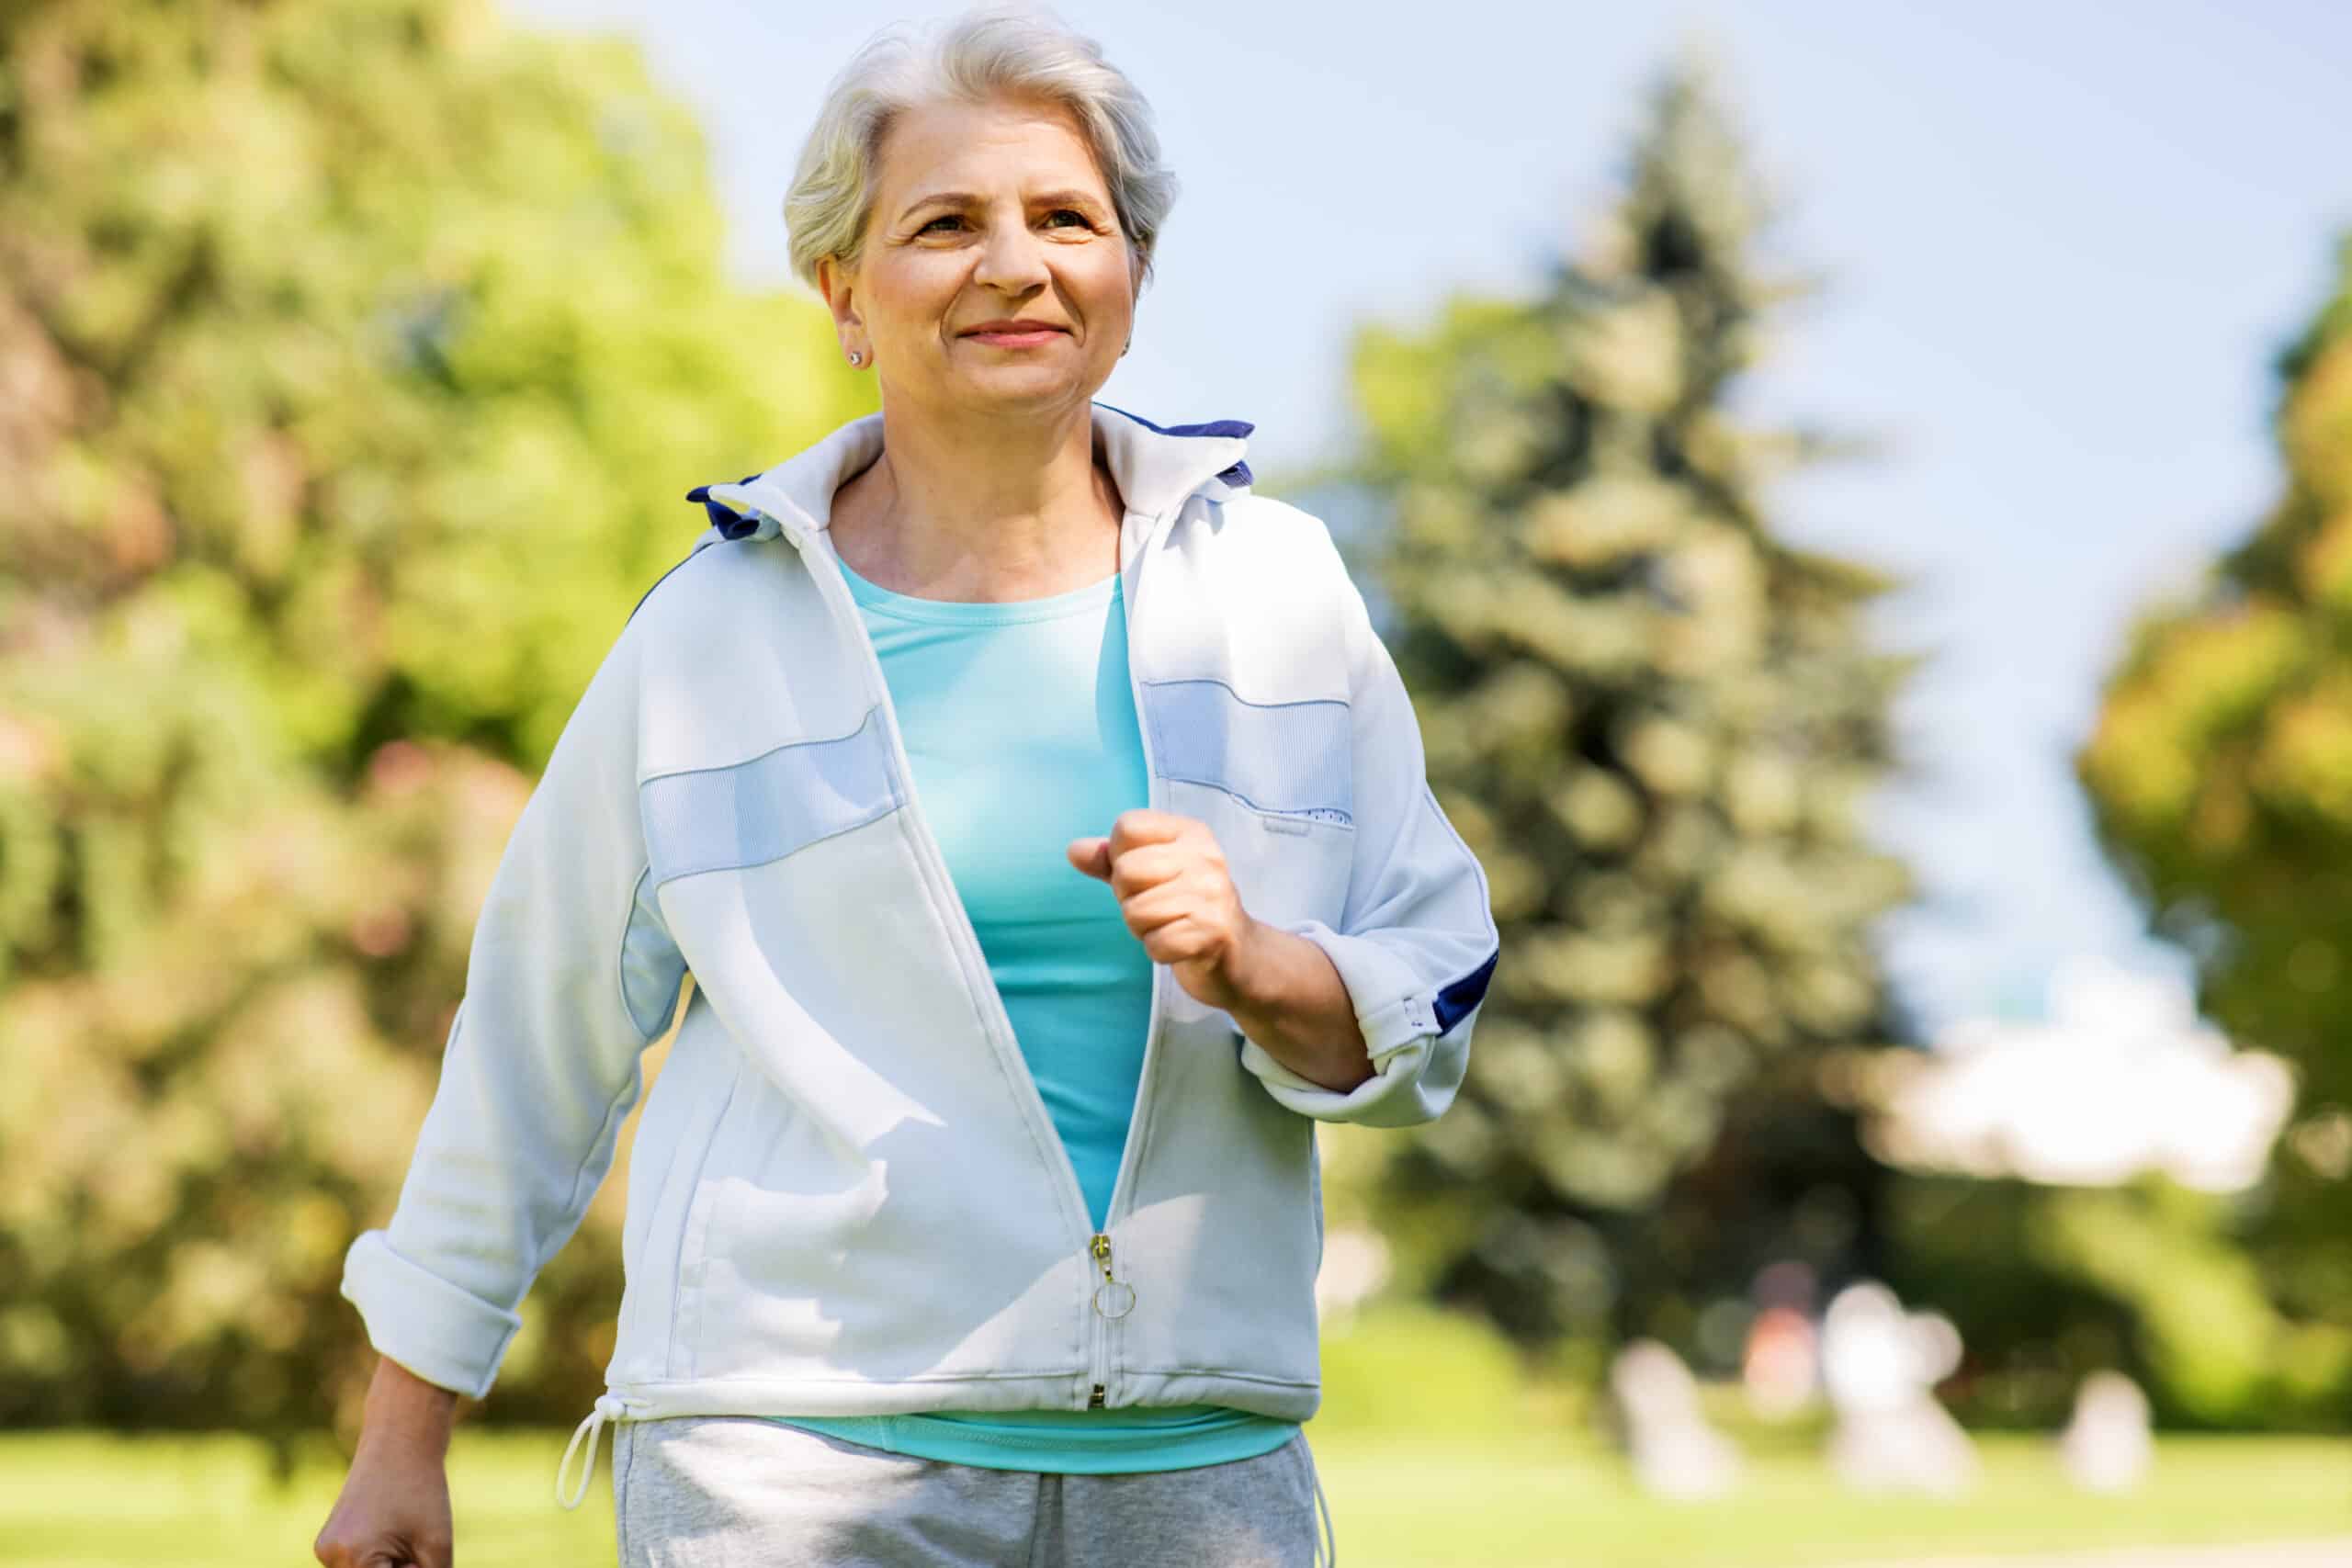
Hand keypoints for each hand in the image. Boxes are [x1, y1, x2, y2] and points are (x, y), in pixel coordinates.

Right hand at [313, 1440, 452, 1567]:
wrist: (399, 1442)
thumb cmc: (422, 1491)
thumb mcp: (436, 1546)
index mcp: (355, 1558)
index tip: (418, 1563)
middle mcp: (331, 1557)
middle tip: (416, 1555)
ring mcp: (325, 1550)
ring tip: (408, 1542)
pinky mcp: (328, 1542)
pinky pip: (355, 1565)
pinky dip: (376, 1563)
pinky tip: (393, 1535)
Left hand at [1068, 808, 1260, 1011]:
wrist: (1239, 956)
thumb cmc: (1186, 908)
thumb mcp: (1149, 875)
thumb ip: (1111, 861)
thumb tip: (1073, 850)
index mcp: (1190, 833)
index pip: (1127, 827)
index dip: (1120, 857)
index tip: (1147, 876)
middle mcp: (1206, 857)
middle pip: (1125, 871)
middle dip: (1129, 898)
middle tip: (1158, 907)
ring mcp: (1213, 895)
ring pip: (1135, 912)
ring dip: (1143, 929)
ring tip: (1170, 926)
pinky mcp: (1214, 933)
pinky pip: (1155, 944)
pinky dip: (1158, 951)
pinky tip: (1179, 945)